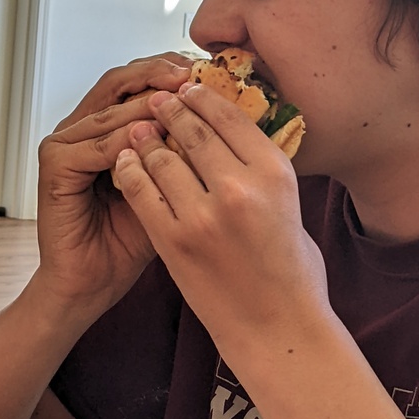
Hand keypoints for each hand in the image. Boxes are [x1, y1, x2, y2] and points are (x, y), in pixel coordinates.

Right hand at [33, 53, 191, 313]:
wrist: (94, 282)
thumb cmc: (134, 240)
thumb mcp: (175, 189)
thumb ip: (192, 154)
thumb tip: (241, 123)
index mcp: (112, 124)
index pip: (144, 80)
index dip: (176, 69)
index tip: (214, 70)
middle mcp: (85, 125)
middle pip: (124, 81)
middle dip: (161, 73)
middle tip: (194, 73)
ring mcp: (66, 141)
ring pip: (112, 108)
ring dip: (147, 103)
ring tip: (181, 99)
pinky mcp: (55, 165)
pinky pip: (97, 145)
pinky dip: (126, 140)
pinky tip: (153, 139)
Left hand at [113, 83, 333, 359]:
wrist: (277, 328)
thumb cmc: (293, 272)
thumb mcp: (292, 208)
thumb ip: (264, 173)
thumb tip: (239, 140)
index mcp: (275, 173)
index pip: (232, 117)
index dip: (205, 98)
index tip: (191, 89)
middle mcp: (239, 187)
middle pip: (194, 131)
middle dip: (171, 109)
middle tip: (158, 99)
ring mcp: (202, 216)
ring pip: (161, 158)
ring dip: (146, 139)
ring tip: (137, 129)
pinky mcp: (173, 242)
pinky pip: (142, 192)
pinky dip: (130, 172)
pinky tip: (125, 163)